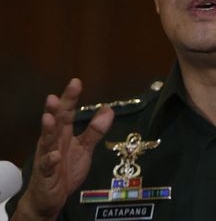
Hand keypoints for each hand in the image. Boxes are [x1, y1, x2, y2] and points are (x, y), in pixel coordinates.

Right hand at [13, 79, 113, 220]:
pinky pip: (47, 166)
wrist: (52, 196)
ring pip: (46, 141)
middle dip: (54, 109)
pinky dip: (50, 160)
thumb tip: (108, 109)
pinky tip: (54, 155)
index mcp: (63, 133)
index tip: (76, 82)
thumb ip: (95, 130)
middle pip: (54, 122)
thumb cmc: (66, 168)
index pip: (67, 112)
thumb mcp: (85, 147)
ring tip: (49, 117)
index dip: (70, 98)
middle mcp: (53, 141)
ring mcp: (47, 156)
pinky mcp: (45, 174)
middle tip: (54, 97)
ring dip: (48, 129)